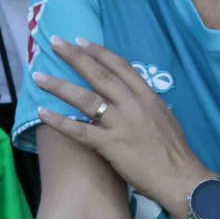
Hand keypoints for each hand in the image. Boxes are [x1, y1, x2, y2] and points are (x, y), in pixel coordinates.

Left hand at [34, 36, 209, 214]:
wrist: (180, 177)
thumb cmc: (174, 152)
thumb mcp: (164, 118)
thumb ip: (144, 106)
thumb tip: (128, 99)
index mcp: (148, 97)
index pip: (121, 67)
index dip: (100, 53)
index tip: (81, 41)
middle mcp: (133, 105)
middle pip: (100, 76)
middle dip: (75, 57)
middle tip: (55, 43)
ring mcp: (121, 124)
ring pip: (86, 99)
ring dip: (60, 87)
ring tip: (39, 77)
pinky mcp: (110, 145)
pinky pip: (80, 131)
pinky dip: (59, 121)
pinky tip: (42, 113)